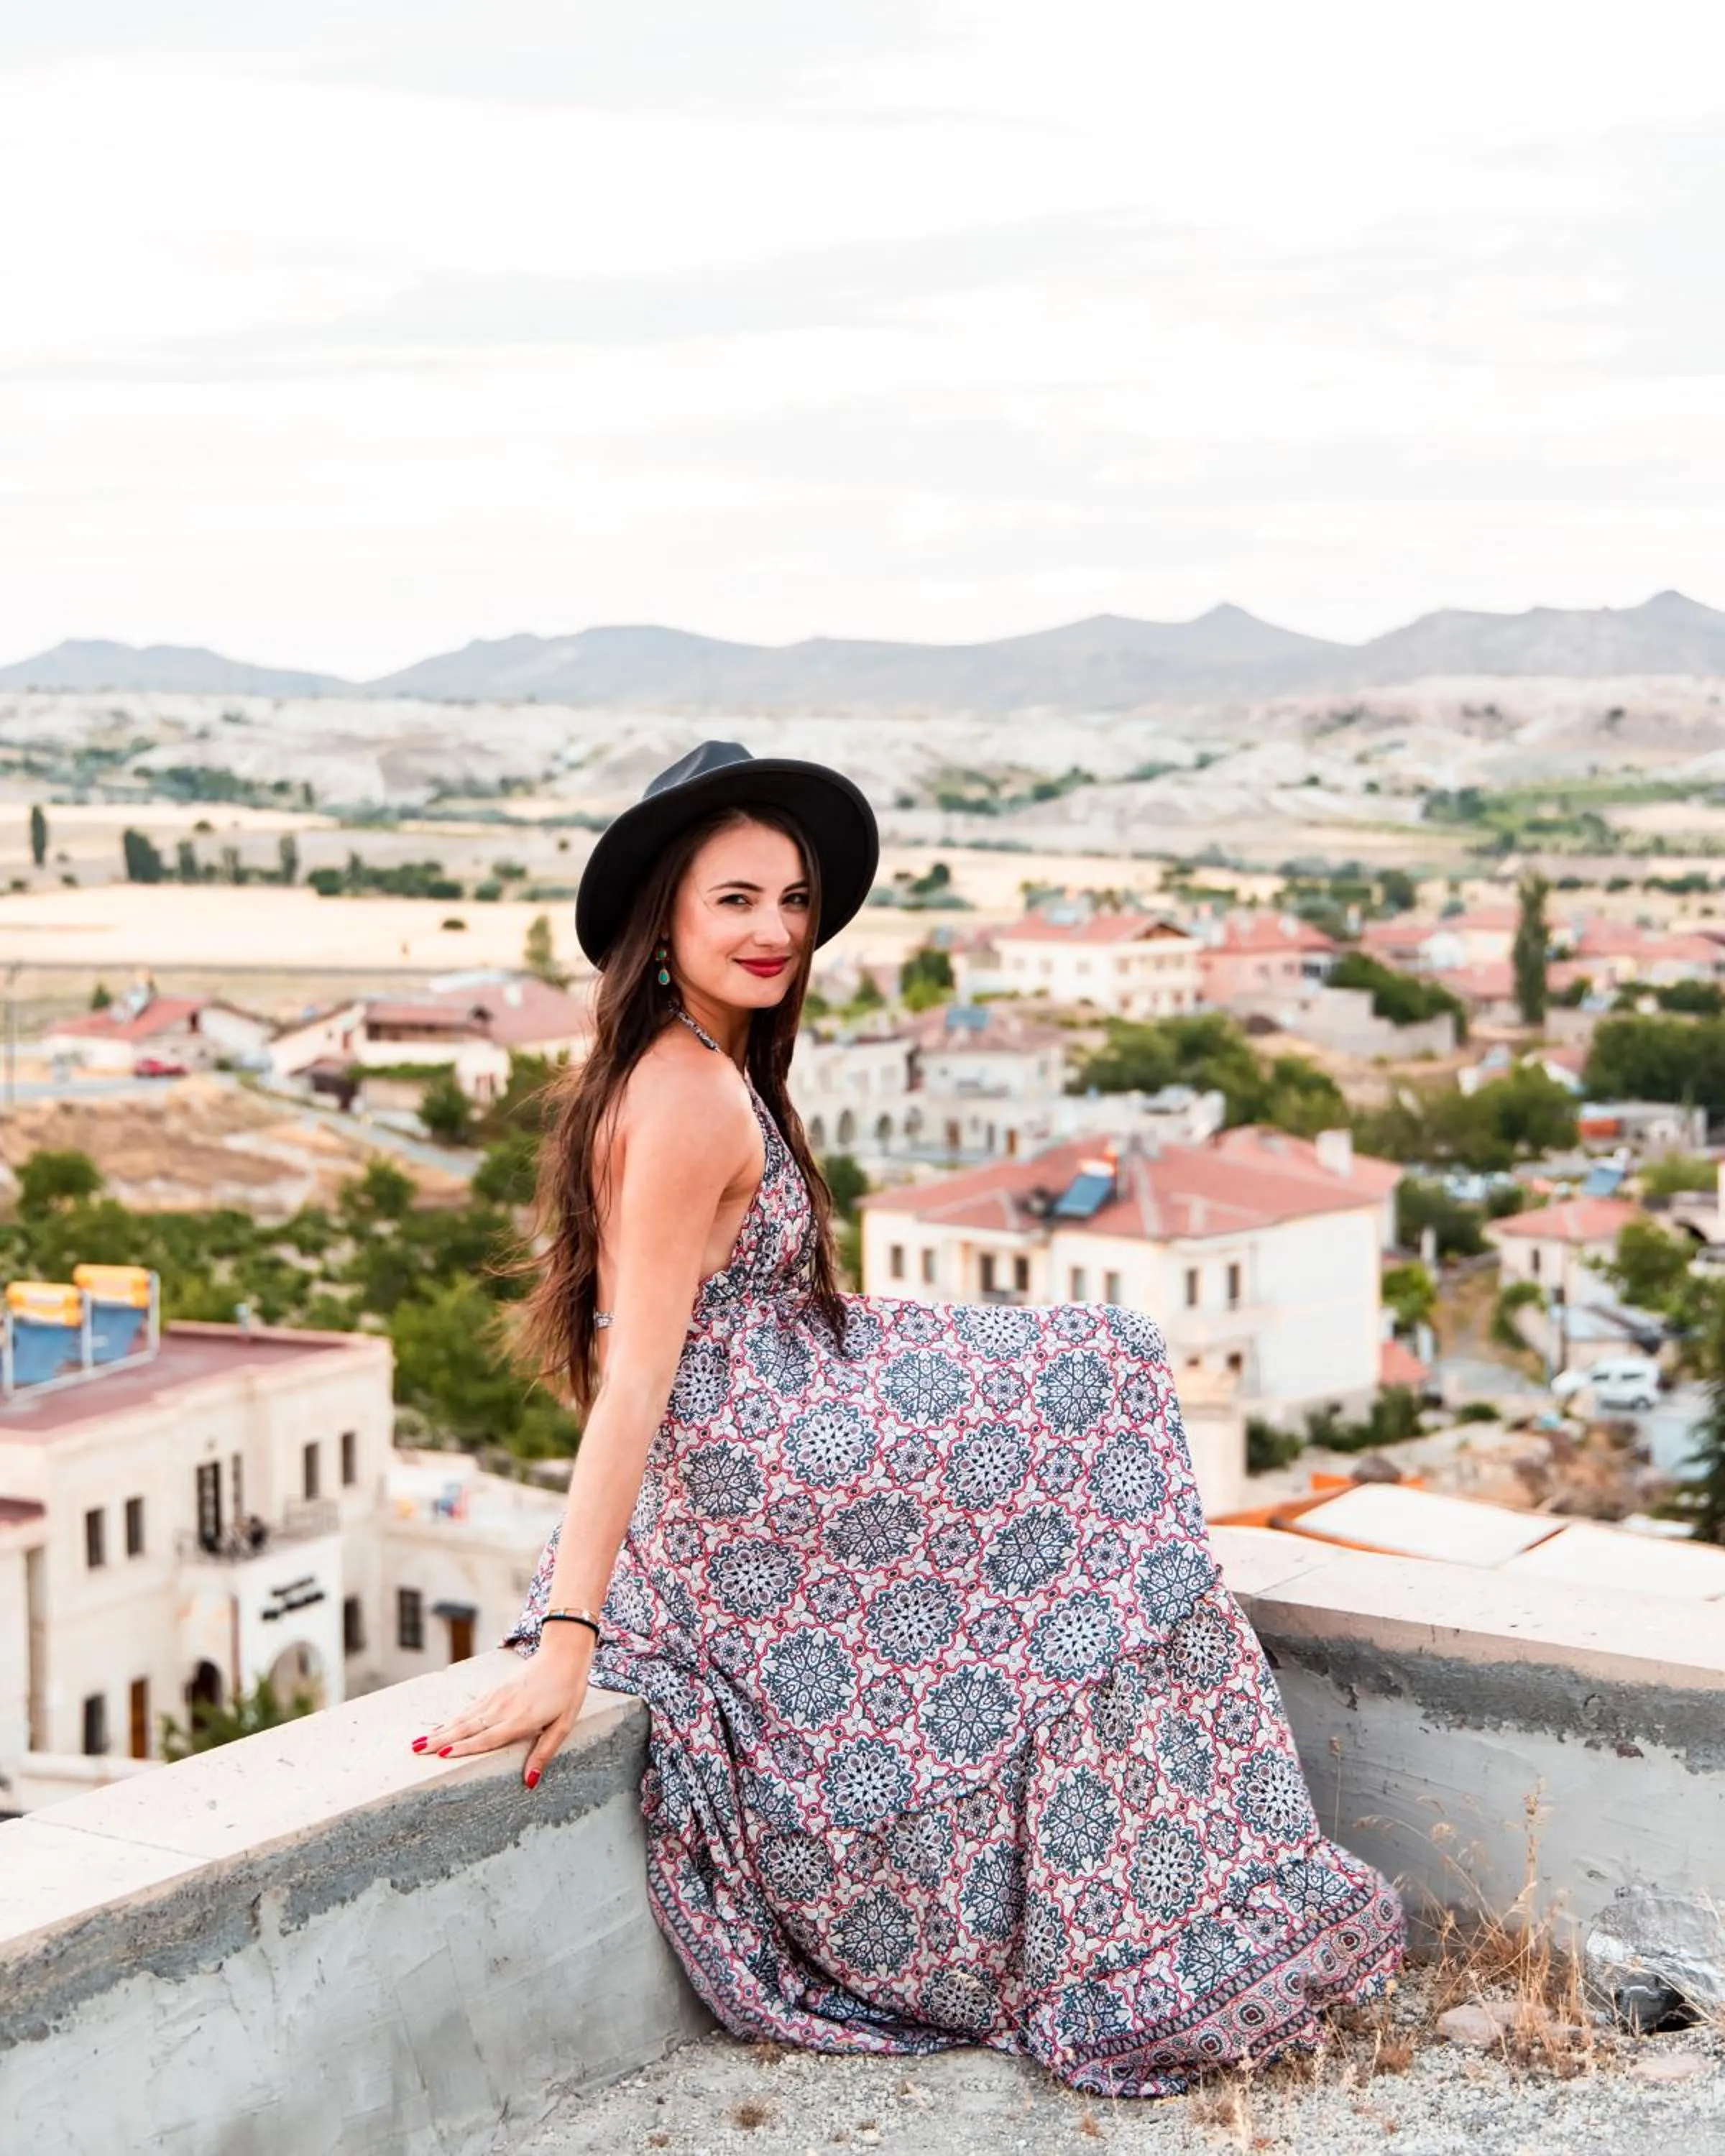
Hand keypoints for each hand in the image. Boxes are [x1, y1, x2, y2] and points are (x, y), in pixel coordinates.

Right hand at [411, 1630, 591, 1788]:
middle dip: (440, 1740)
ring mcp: (496, 1697)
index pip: (487, 1738)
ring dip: (440, 1730)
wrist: (563, 1655)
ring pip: (464, 1718)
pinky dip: (453, 1718)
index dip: (464, 1747)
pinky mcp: (495, 1690)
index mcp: (520, 1720)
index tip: (442, 1755)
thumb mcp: (563, 1725)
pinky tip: (442, 1726)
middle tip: (416, 1752)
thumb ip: (544, 1753)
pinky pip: (470, 1708)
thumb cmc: (567, 1692)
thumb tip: (530, 1782)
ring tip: (419, 1742)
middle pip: (467, 1728)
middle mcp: (503, 1709)